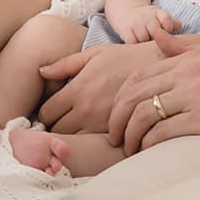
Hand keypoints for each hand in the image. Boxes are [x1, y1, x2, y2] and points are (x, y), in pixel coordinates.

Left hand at [36, 41, 163, 133]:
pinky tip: (95, 132)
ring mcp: (102, 124)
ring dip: (73, 136)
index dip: (46, 114)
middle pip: (57, 131)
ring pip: (74, 141)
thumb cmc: (124, 58)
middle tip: (64, 121)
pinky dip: (91, 141)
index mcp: (77, 90)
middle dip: (56, 127)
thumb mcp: (93, 54)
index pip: (46, 114)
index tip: (53, 111)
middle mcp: (87, 110)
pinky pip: (95, 145)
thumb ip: (65, 64)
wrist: (158, 67)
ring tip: (79, 127)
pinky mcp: (118, 132)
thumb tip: (41, 71)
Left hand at [107, 26, 199, 154]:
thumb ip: (182, 49)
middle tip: (115, 136)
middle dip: (117, 118)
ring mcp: (195, 98)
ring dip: (130, 135)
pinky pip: (163, 133)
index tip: (118, 115)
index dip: (120, 98)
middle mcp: (186, 76)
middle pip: (134, 95)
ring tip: (129, 148)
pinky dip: (149, 144)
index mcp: (187, 60)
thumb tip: (156, 34)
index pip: (138, 77)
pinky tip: (148, 152)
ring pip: (144, 115)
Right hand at [114, 5, 180, 44]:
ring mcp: (135, 23)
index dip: (168, 30)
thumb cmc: (146, 18)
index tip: (166, 35)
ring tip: (147, 48)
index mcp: (157, 12)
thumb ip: (170, 22)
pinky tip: (138, 49)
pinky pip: (133, 43)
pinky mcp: (125, 30)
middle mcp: (146, 16)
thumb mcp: (159, 16)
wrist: (125, 9)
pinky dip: (136, 48)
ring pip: (144, 40)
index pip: (166, 20)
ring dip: (146, 46)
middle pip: (155, 32)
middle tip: (157, 46)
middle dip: (158, 41)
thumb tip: (179, 24)